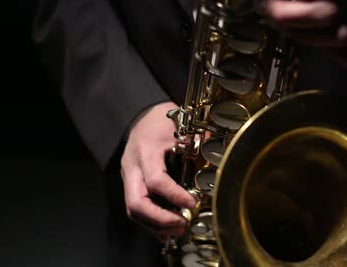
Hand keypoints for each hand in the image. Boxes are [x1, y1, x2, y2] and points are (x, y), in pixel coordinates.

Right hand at [120, 101, 196, 241]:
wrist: (141, 115)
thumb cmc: (162, 120)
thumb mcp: (180, 126)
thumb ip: (198, 143)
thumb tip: (218, 157)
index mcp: (145, 151)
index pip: (156, 180)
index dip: (174, 195)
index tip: (192, 203)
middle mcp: (132, 166)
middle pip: (136, 203)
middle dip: (160, 219)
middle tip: (182, 224)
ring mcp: (128, 176)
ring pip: (133, 210)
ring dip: (155, 225)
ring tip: (177, 230)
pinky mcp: (130, 183)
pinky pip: (134, 208)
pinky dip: (149, 222)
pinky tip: (165, 230)